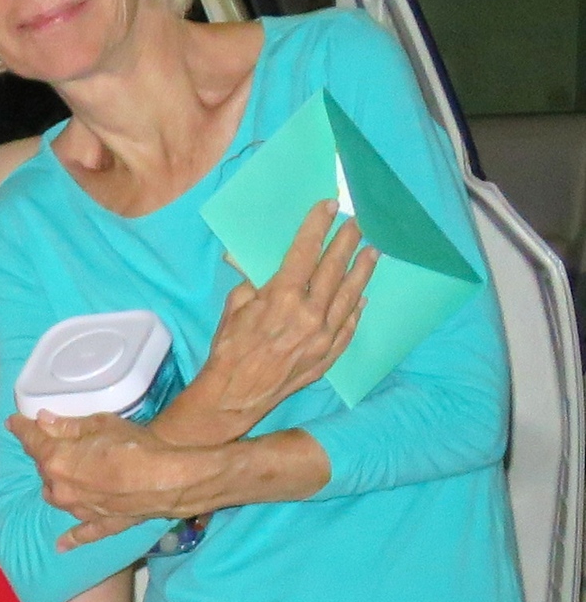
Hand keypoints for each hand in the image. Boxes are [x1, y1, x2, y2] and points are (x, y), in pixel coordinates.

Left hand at [10, 411, 210, 546]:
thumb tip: (43, 421)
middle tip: (53, 442)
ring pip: (56, 496)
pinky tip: (61, 545)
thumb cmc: (135, 445)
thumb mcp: (100, 424)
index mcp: (56, 460)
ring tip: (63, 474)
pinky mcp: (100, 524)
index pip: (31, 440)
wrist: (169, 479)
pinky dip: (69, 538)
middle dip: (45, 454)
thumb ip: (68, 425)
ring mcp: (79, 510)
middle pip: (43, 469)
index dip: (21, 428)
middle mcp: (60, 488)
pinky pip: (80, 533)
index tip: (14, 422)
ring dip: (55, 485)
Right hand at [162, 201, 372, 446]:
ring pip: (349, 296)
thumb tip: (253, 263)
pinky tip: (363, 296)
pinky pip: (349, 327)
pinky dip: (357, 310)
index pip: (305, 251)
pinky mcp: (328, 355)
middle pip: (333, 269)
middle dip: (345, 243)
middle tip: (357, 224)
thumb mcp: (233, 307)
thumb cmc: (229, 349)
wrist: (236, 394)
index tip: (329, 207)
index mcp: (281, 297)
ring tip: (372, 253)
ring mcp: (323, 336)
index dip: (317, 226)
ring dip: (362, 271)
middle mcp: (309, 314)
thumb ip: (251, 283)